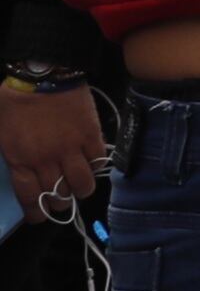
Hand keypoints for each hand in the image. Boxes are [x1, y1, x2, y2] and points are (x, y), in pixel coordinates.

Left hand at [0, 84, 104, 220]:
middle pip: (57, 195)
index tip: (39, 217)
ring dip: (81, 190)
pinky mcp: (90, 135)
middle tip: (60, 200)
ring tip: (80, 187)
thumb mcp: (1, 133)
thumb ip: (12, 156)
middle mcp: (46, 160)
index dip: (37, 212)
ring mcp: (70, 148)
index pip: (31, 197)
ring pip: (81, 184)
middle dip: (59, 204)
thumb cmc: (14, 100)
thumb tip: (23, 172)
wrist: (43, 74)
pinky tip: (92, 164)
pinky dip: (96, 166)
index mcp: (20, 160)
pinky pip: (98, 161)